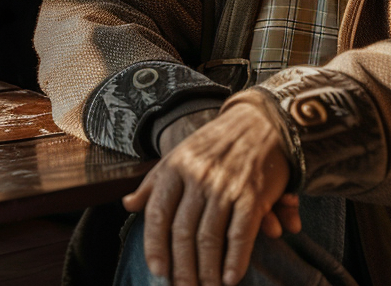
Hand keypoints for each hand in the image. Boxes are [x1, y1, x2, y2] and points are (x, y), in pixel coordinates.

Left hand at [122, 102, 292, 285]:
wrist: (262, 121)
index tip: (157, 271)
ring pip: (210, 238)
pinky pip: (240, 234)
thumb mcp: (179, 154)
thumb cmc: (216, 143)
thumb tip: (128, 205)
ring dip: (208, 271)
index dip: (155, 247)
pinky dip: (236, 260)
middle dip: (182, 269)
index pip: (158, 215)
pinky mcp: (253, 194)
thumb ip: (153, 182)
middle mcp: (198, 178)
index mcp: (175, 168)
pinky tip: (231, 278)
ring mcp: (225, 186)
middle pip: (183, 233)